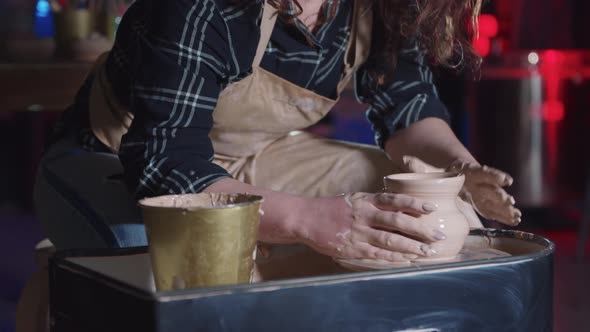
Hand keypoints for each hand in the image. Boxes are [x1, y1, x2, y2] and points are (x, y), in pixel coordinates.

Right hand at [298, 193, 446, 261]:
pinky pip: (377, 254)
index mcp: (364, 200)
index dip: (414, 203)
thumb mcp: (353, 200)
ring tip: (427, 251)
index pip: (394, 199)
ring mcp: (358, 232)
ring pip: (390, 239)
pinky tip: (407, 260)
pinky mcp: (352, 248)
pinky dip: (394, 257)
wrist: (305, 218)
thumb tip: (400, 208)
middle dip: (420, 228)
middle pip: (397, 221)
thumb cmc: (331, 208)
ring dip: (411, 246)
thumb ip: (373, 203)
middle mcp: (364, 215)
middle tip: (438, 235)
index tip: (431, 208)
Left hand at [402, 155, 521, 225]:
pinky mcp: (482, 204)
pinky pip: (494, 210)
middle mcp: (478, 181)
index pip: (483, 171)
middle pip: (492, 188)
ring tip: (515, 215)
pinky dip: (503, 216)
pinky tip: (514, 221)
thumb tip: (406, 158)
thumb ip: (418, 167)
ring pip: (496, 200)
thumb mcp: (426, 169)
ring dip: (505, 208)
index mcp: (468, 170)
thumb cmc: (437, 173)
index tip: (506, 180)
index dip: (495, 175)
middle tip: (510, 202)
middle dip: (501, 196)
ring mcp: (482, 193)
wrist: (444, 176)